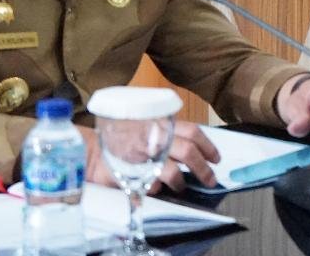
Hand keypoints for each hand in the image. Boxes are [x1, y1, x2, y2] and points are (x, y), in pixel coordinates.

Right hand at [81, 119, 220, 192]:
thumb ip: (168, 133)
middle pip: (188, 152)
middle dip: (203, 168)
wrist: (93, 147)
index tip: (216, 158)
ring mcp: (144, 156)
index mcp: (162, 123)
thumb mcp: (148, 125)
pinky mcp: (132, 173)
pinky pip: (153, 184)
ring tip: (181, 186)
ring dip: (181, 182)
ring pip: (172, 171)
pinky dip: (159, 187)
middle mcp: (155, 138)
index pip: (194, 132)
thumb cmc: (122, 136)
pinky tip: (157, 187)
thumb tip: (192, 149)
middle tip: (210, 179)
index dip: (209, 146)